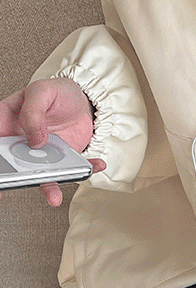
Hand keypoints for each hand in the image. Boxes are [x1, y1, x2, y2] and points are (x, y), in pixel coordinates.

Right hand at [0, 77, 105, 205]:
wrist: (83, 100)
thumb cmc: (57, 93)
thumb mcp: (42, 91)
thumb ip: (33, 112)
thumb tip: (34, 139)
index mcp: (6, 122)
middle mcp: (20, 142)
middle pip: (12, 164)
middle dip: (13, 178)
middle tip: (17, 185)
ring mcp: (40, 154)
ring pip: (39, 175)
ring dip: (47, 187)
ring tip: (54, 196)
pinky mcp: (61, 159)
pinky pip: (70, 170)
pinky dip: (82, 171)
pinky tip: (94, 167)